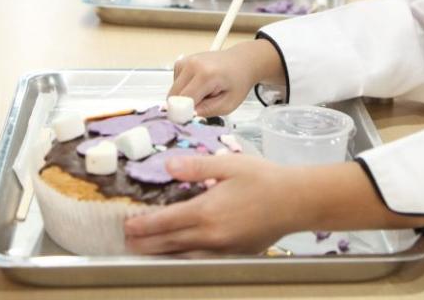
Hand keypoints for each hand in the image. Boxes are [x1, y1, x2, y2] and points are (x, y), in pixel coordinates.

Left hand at [125, 154, 299, 254]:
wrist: (297, 201)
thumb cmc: (265, 179)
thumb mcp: (230, 164)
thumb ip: (196, 168)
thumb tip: (167, 166)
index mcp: (206, 210)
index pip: (165, 221)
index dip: (143, 224)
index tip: (127, 224)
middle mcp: (210, 235)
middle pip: (169, 243)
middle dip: (145, 243)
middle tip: (127, 242)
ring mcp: (223, 248)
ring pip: (183, 256)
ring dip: (161, 254)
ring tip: (145, 251)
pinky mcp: (234, 254)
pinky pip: (202, 260)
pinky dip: (184, 258)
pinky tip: (179, 255)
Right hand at [170, 40, 284, 116]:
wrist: (241, 62)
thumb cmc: (238, 81)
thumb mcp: (228, 104)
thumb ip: (207, 112)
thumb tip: (188, 116)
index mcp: (206, 74)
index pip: (183, 100)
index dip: (184, 113)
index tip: (189, 120)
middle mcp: (193, 65)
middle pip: (174, 96)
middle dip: (184, 106)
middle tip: (203, 106)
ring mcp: (186, 61)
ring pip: (173, 91)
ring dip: (184, 98)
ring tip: (204, 93)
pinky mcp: (181, 63)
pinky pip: (175, 84)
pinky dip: (184, 89)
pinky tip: (199, 86)